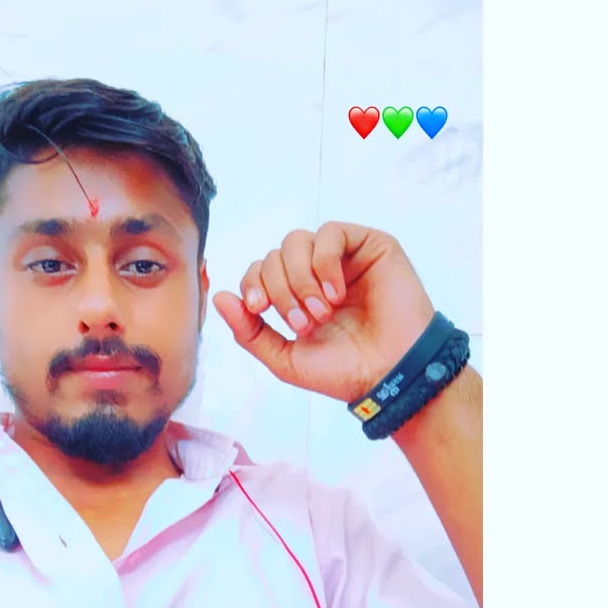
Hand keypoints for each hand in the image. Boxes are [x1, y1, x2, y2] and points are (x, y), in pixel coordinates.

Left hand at [212, 222, 434, 403]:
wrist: (390, 375)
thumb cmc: (343, 371)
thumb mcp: (285, 358)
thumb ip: (249, 332)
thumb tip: (218, 297)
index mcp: (296, 297)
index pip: (259, 270)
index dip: (252, 284)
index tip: (260, 309)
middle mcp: (317, 274)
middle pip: (274, 255)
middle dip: (280, 289)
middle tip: (304, 322)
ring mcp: (343, 258)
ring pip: (297, 240)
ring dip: (300, 278)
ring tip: (322, 311)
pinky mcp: (370, 246)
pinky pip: (331, 233)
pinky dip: (324, 262)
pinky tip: (336, 293)